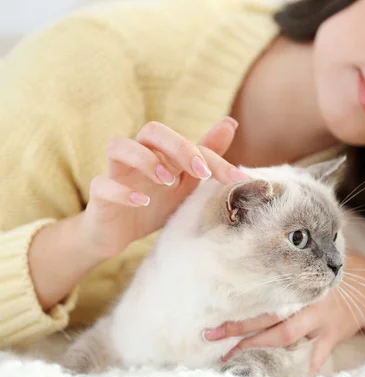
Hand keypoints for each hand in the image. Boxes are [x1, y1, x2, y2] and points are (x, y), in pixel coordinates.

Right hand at [82, 118, 247, 258]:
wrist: (118, 235)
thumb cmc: (155, 203)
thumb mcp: (186, 182)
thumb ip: (205, 154)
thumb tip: (230, 123)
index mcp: (161, 151)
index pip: (189, 143)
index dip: (214, 159)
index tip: (237, 178)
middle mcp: (137, 155)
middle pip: (151, 131)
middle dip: (178, 147)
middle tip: (199, 171)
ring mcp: (115, 173)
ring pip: (118, 146)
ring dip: (146, 160)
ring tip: (167, 180)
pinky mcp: (98, 195)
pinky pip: (101, 184)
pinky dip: (122, 191)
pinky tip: (142, 201)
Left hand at [203, 253, 364, 376]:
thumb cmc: (332, 275)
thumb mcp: (312, 267)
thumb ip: (287, 270)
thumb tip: (249, 268)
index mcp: (296, 282)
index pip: (262, 295)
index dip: (237, 307)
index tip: (213, 316)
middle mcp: (303, 298)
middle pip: (266, 315)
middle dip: (237, 326)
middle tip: (211, 335)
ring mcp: (318, 317)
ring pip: (285, 334)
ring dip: (259, 345)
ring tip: (233, 354)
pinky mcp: (332, 333)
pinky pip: (320, 352)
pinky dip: (311, 366)